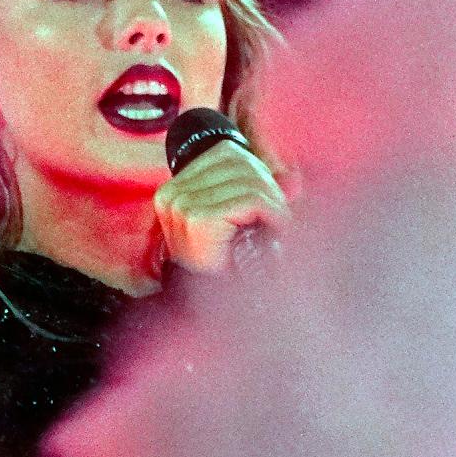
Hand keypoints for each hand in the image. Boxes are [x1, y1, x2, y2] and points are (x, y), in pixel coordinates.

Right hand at [153, 138, 292, 275]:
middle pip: (238, 164)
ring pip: (248, 181)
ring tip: (280, 219)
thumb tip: (283, 171)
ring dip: (272, 200)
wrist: (210, 302)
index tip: (269, 195)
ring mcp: (183, 206)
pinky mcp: (200, 219)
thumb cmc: (221, 260)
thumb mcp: (226, 214)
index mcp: (172, 188)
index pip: (225, 154)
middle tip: (279, 209)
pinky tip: (280, 225)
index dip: (256, 170)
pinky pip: (251, 200)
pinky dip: (273, 212)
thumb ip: (239, 187)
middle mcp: (172, 194)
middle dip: (266, 184)